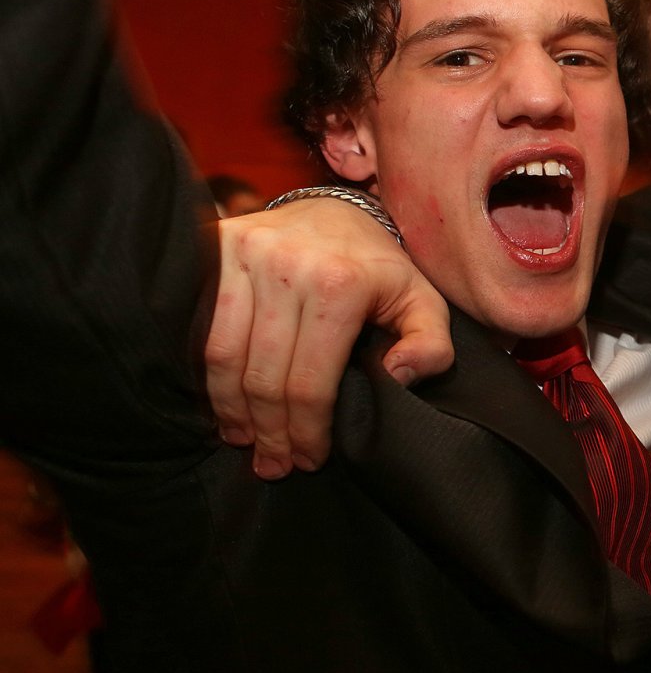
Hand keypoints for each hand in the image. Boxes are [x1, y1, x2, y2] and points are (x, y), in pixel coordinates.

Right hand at [206, 199, 452, 478]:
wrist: (337, 208)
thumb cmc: (381, 269)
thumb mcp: (425, 303)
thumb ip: (430, 346)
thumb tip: (398, 377)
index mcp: (339, 283)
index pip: (310, 382)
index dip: (307, 432)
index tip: (308, 459)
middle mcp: (286, 265)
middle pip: (263, 376)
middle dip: (269, 432)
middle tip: (273, 464)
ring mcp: (244, 253)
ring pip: (223, 355)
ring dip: (230, 410)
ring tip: (244, 440)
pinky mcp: (213, 247)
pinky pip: (197, 325)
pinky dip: (204, 373)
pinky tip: (219, 403)